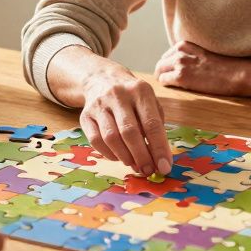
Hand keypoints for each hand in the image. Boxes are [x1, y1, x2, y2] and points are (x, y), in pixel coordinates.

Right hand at [78, 55, 171, 176]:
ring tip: (135, 165)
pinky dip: (109, 154)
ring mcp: (99, 105)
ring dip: (125, 157)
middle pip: (129, 132)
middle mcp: (119, 95)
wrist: (102, 79)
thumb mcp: (150, 102)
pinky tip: (118, 157)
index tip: (165, 167)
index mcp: (140, 91)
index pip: (151, 123)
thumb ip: (156, 127)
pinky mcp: (85, 115)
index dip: (159, 148)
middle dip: (141, 156)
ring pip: (111, 138)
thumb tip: (159, 158)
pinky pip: (95, 140)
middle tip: (148, 171)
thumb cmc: (133, 97)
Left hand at [154, 41, 244, 96]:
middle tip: (170, 82)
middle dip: (163, 73)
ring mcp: (180, 64)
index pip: (167, 56)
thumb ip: (190, 56)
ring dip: (164, 79)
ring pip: (159, 72)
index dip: (169, 66)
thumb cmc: (224, 66)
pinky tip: (177, 89)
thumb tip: (181, 65)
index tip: (174, 73)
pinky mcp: (182, 77)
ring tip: (173, 86)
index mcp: (185, 45)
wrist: (237, 73)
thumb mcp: (203, 54)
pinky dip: (167, 86)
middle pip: (161, 64)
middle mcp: (180, 52)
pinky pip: (164, 81)